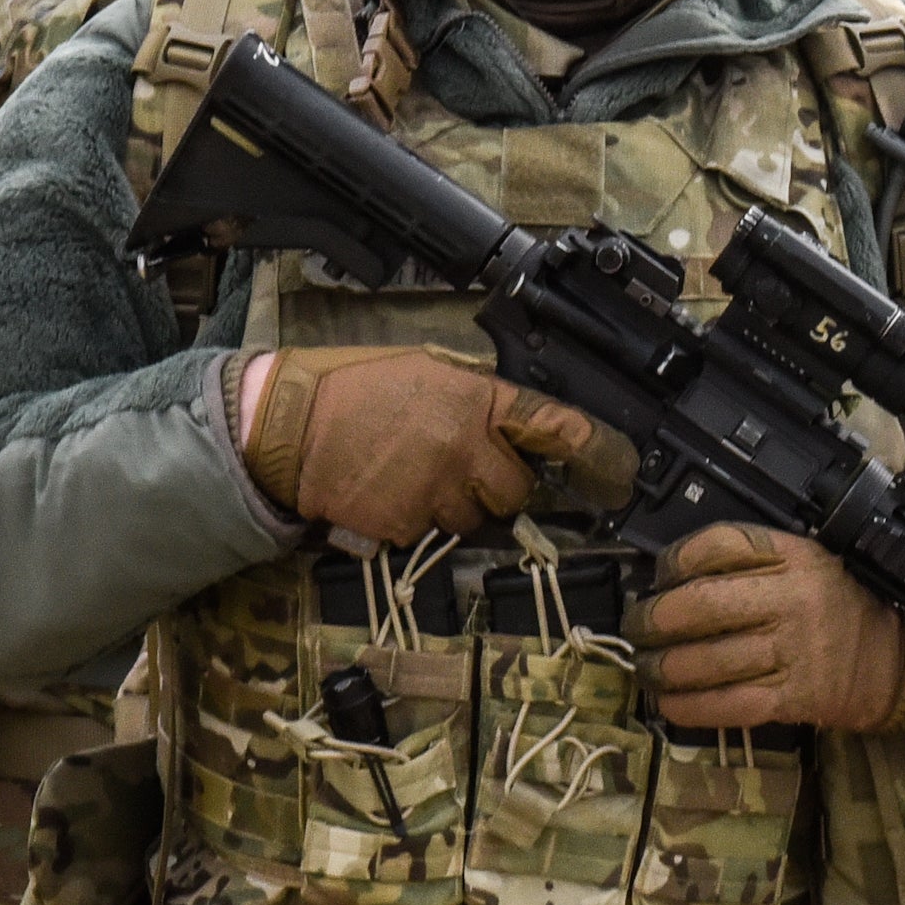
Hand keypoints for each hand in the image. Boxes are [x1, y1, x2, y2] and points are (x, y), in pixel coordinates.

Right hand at [236, 346, 603, 545]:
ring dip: (453, 506)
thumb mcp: (424, 371)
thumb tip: (506, 422)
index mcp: (475, 399)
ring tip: (411, 476)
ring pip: (473, 519)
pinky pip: (428, 534)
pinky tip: (387, 494)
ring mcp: (436, 488)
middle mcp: (465, 445)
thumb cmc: (351, 390)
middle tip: (461, 469)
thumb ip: (472, 399)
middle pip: (516, 490)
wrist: (286, 425)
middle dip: (498, 487)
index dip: (592, 447)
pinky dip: (413, 522)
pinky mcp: (405, 523)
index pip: (553, 424)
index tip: (618, 466)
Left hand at [640, 524, 904, 732]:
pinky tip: (669, 701)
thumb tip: (672, 576)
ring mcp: (792, 651)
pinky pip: (728, 705)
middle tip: (637, 627)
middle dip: (653, 619)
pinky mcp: (793, 697)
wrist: (896, 656)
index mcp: (794, 556)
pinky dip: (689, 707)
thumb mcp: (808, 559)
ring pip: (707, 660)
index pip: (721, 546)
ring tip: (647, 667)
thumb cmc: (839, 604)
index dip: (676, 559)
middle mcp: (791, 600)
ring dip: (661, 667)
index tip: (658, 575)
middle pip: (702, 605)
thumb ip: (752, 561)